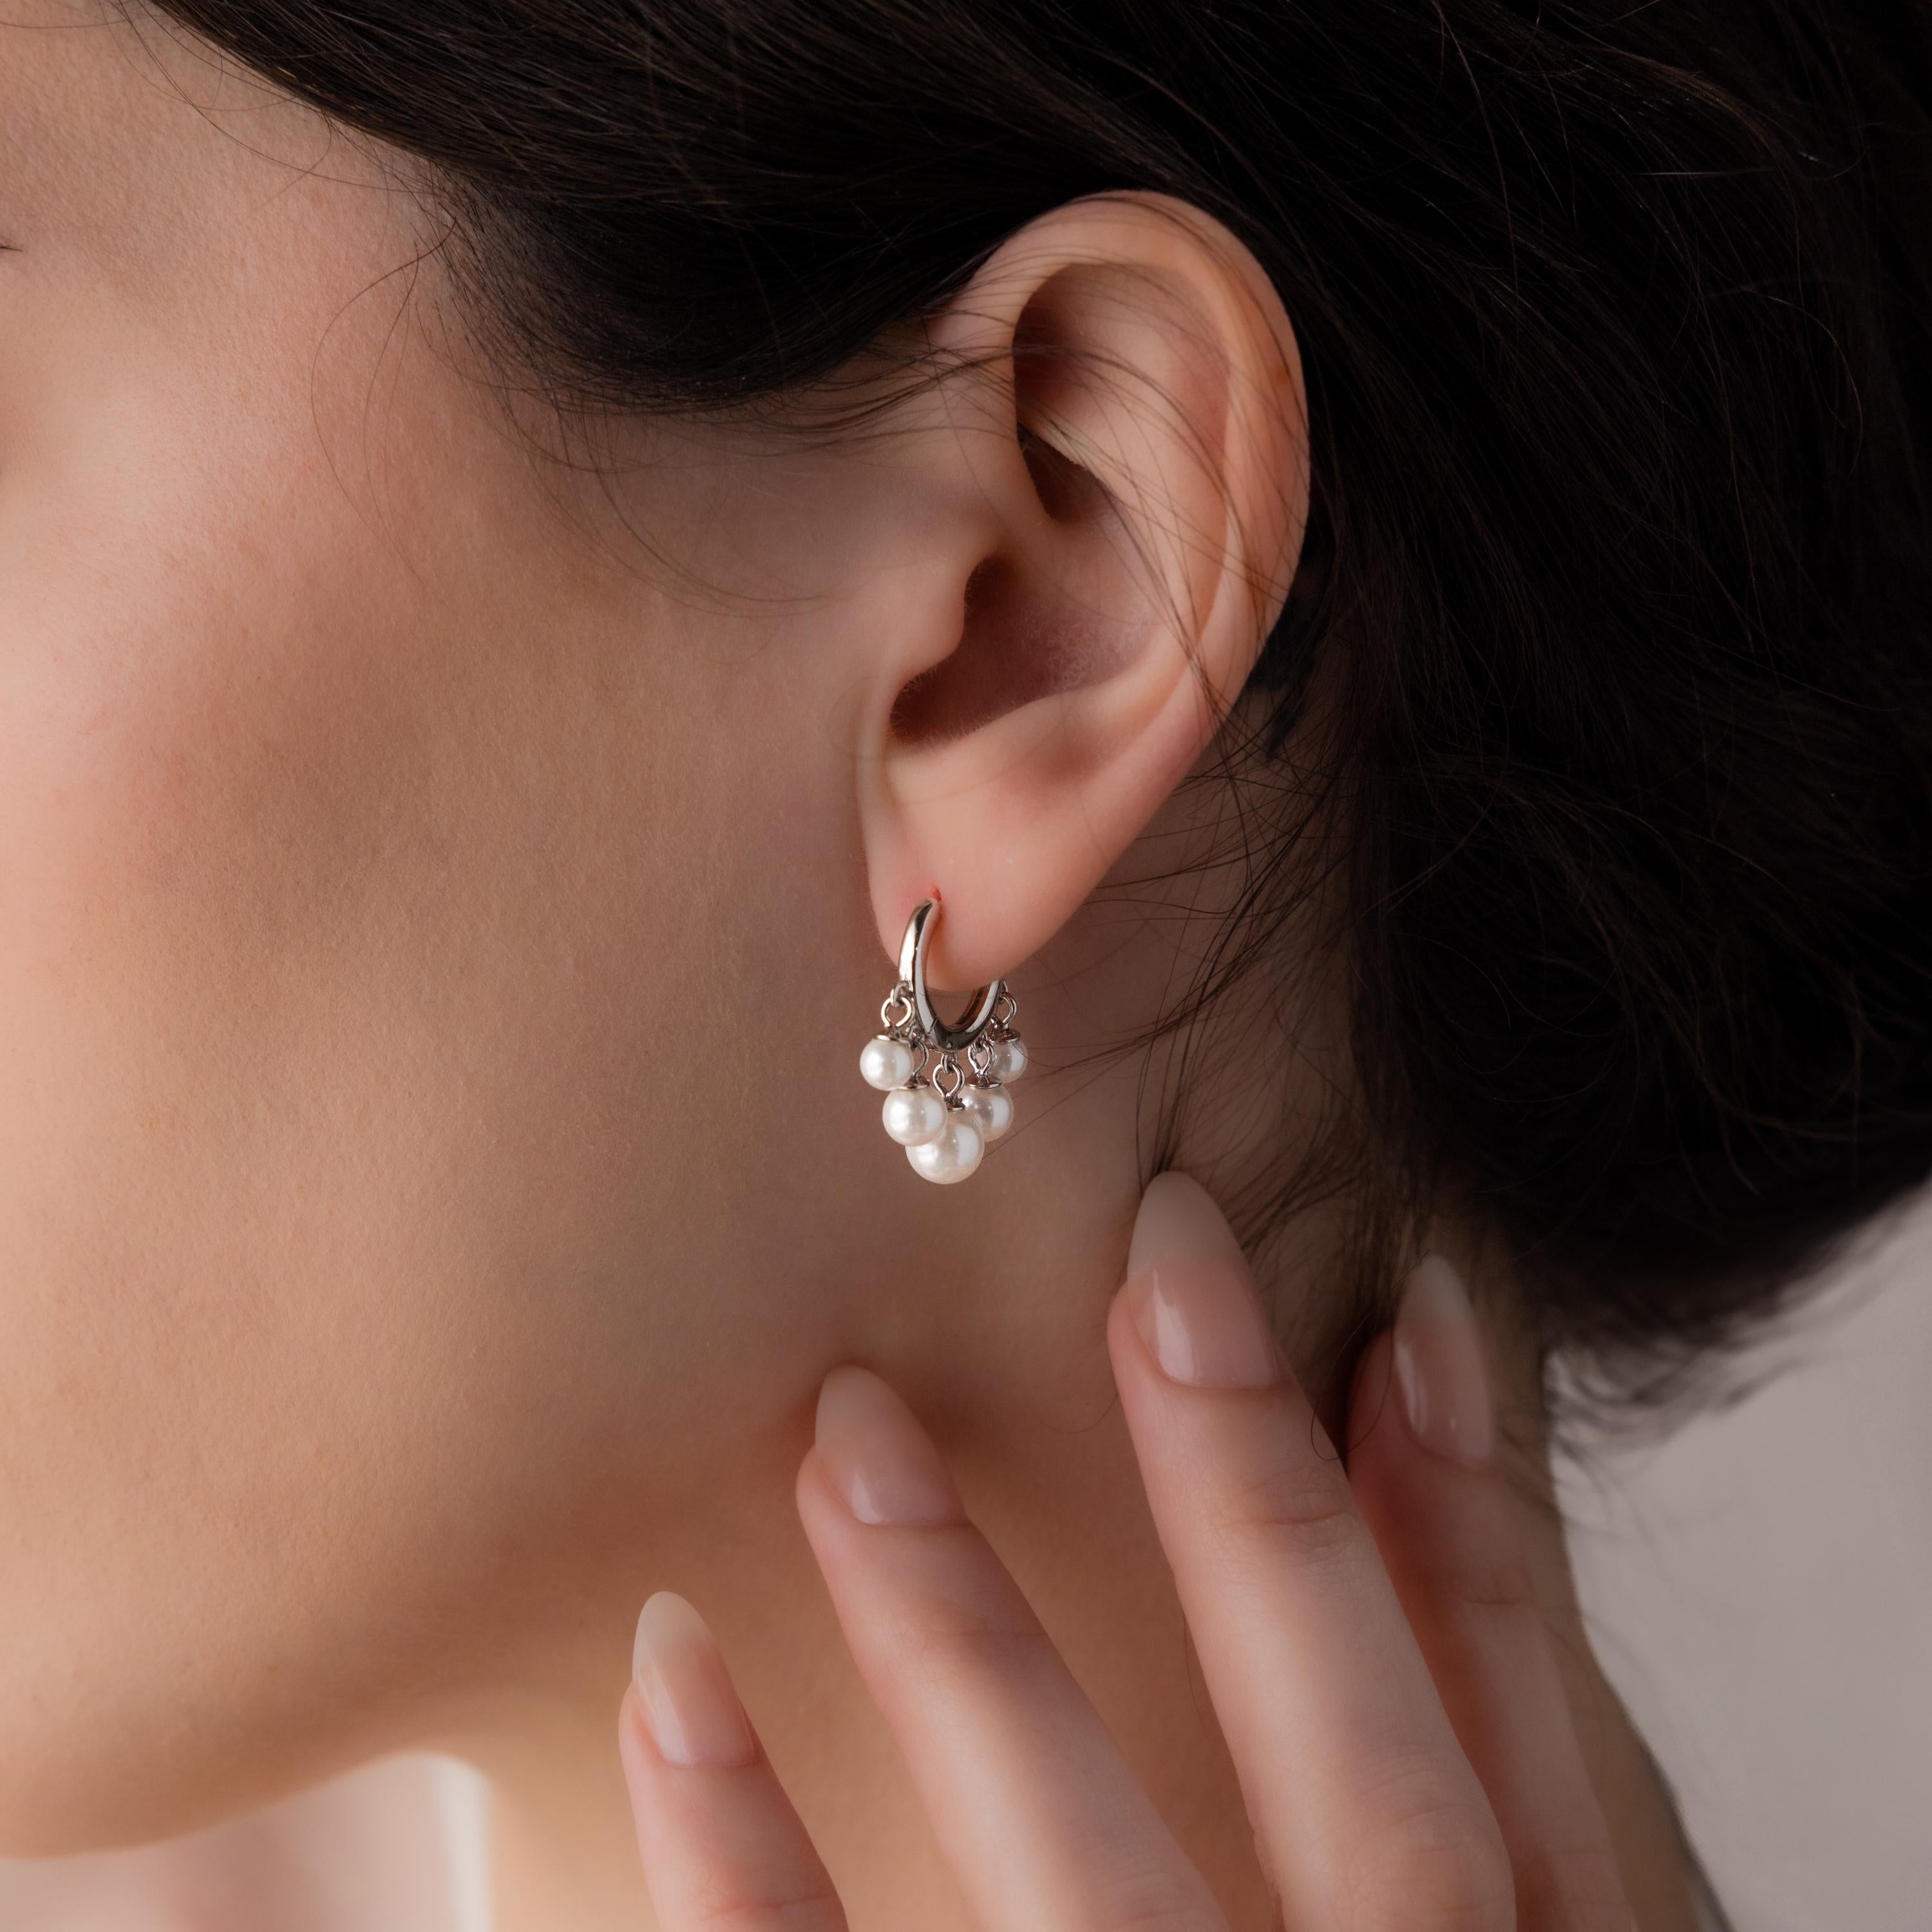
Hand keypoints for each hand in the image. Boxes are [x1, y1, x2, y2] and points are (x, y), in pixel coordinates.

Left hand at [616, 1172, 1633, 1929]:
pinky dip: (739, 1877)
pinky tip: (670, 1682)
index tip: (1409, 1297)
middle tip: (1156, 1254)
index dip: (1483, 1522)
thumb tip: (1428, 1436)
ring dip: (972, 1647)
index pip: (1524, 1756)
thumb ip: (1485, 1800)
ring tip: (848, 1429)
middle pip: (1356, 1797)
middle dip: (1263, 1514)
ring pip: (1093, 1905)